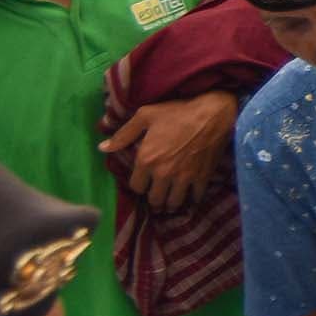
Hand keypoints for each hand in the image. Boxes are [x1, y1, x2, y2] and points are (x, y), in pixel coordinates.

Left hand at [98, 89, 237, 210]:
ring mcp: (184, 178)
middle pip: (154, 199)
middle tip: (157, 192)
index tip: (143, 180)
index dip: (139, 185)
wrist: (213, 113)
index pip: (136, 187)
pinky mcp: (202, 178)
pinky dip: (192, 199)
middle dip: (154, 198)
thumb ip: (123, 134)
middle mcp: (163, 173)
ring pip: (173, 203)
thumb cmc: (177, 112)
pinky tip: (190, 195)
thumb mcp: (145, 115)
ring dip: (170, 203)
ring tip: (171, 199)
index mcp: (147, 160)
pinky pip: (195, 198)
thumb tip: (102, 148)